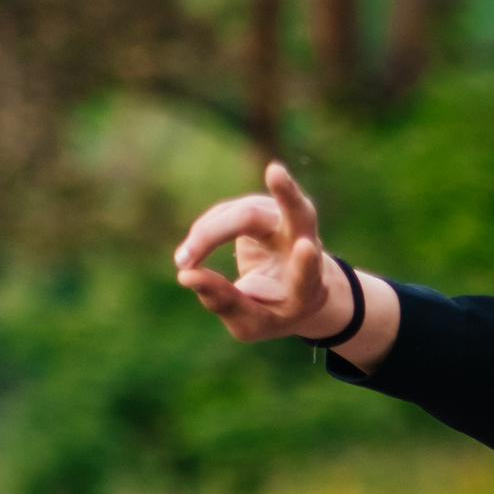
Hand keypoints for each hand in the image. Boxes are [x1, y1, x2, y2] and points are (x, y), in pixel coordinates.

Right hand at [173, 162, 349, 342]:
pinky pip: (227, 213)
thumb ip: (225, 303)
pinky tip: (193, 252)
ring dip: (208, 234)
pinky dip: (205, 232)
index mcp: (309, 283)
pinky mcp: (262, 206)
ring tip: (184, 261)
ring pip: (245, 213)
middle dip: (286, 193)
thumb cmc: (274, 309)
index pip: (309, 272)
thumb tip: (186, 275)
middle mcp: (304, 242)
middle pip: (298, 213)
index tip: (305, 247)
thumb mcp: (252, 322)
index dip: (305, 262)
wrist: (297, 289)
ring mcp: (285, 218)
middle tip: (276, 171)